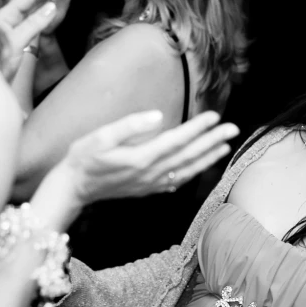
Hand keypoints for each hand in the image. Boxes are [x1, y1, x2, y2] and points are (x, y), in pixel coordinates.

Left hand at [0, 0, 76, 73]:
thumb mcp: (15, 43)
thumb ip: (33, 24)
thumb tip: (51, 7)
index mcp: (4, 16)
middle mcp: (8, 19)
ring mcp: (12, 29)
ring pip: (34, 9)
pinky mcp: (17, 40)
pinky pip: (34, 21)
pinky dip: (46, 13)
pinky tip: (52, 9)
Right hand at [51, 110, 238, 206]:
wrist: (73, 187)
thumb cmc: (83, 157)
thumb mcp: (100, 136)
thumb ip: (130, 126)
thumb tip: (158, 116)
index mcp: (140, 157)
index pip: (177, 140)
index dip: (198, 128)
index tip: (214, 116)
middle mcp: (150, 173)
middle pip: (188, 155)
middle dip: (212, 141)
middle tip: (232, 129)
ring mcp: (150, 184)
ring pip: (186, 170)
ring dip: (207, 158)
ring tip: (225, 147)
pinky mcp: (147, 190)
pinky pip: (176, 182)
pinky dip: (192, 174)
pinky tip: (200, 167)